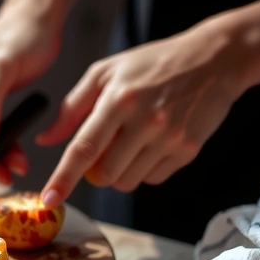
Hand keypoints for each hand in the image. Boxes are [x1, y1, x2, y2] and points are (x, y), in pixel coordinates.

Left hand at [37, 18, 250, 206]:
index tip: (49, 200)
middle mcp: (145, 122)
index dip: (63, 178)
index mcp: (119, 99)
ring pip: (127, 182)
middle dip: (94, 171)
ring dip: (118, 171)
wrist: (213, 60)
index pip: (84, 149)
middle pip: (104, 174)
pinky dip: (143, 169)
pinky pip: (152, 179)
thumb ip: (71, 108)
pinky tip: (150, 143)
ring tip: (129, 141)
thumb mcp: (105, 72)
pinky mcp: (188, 151)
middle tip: (103, 148)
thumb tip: (45, 140)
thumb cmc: (153, 63)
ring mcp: (169, 139)